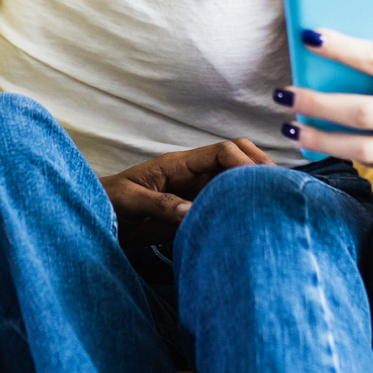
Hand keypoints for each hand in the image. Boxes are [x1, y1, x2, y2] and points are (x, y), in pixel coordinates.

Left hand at [100, 139, 273, 245]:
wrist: (95, 217)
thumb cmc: (108, 202)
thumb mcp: (129, 201)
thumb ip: (160, 205)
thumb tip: (191, 212)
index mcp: (178, 165)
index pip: (222, 152)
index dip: (243, 162)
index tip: (254, 183)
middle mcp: (192, 175)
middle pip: (236, 158)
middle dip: (258, 167)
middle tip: (277, 189)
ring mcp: (195, 192)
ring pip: (234, 181)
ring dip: (252, 186)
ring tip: (273, 203)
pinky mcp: (194, 211)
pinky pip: (223, 204)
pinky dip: (239, 207)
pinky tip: (253, 221)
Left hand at [273, 29, 372, 199]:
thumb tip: (332, 58)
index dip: (342, 47)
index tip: (308, 36)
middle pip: (363, 111)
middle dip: (317, 103)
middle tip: (283, 94)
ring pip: (361, 148)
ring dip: (320, 137)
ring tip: (290, 126)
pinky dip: (344, 151)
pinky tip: (321, 141)